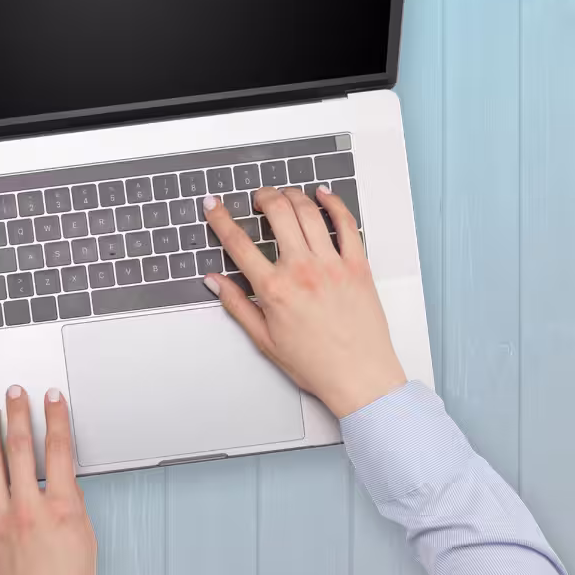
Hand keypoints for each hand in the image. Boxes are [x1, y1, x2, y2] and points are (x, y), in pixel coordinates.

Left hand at [0, 385, 95, 574]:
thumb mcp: (86, 541)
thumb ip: (73, 504)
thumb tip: (62, 478)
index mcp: (60, 510)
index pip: (58, 450)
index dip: (56, 417)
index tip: (52, 397)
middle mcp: (27, 509)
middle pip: (20, 447)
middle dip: (18, 413)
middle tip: (15, 391)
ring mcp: (0, 519)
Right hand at [202, 181, 407, 419]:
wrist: (360, 378)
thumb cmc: (316, 364)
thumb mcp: (264, 340)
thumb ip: (236, 304)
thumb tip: (214, 280)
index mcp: (275, 289)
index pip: (238, 243)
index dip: (220, 218)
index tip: (213, 205)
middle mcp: (302, 270)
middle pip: (277, 212)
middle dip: (262, 197)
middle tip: (258, 198)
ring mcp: (332, 264)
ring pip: (308, 211)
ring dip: (292, 195)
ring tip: (284, 196)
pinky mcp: (357, 265)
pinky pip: (346, 223)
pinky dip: (333, 203)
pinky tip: (324, 195)